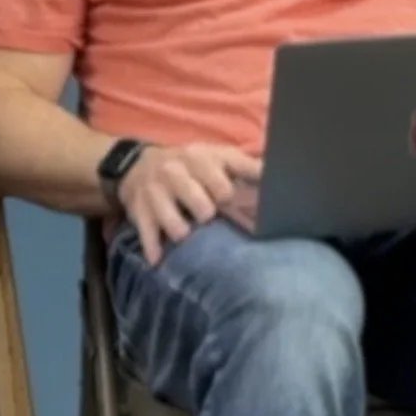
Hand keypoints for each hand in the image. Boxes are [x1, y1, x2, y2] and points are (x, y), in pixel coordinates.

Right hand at [117, 143, 260, 264]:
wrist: (137, 164)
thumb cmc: (191, 165)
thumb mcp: (218, 156)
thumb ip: (248, 167)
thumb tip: (278, 177)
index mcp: (200, 158)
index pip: (222, 185)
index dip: (229, 198)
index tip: (231, 203)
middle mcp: (175, 172)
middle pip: (201, 206)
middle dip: (207, 214)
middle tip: (207, 216)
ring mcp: (155, 192)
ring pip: (175, 224)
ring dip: (183, 232)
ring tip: (186, 233)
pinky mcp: (139, 211)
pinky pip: (147, 235)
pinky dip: (154, 249)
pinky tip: (159, 259)